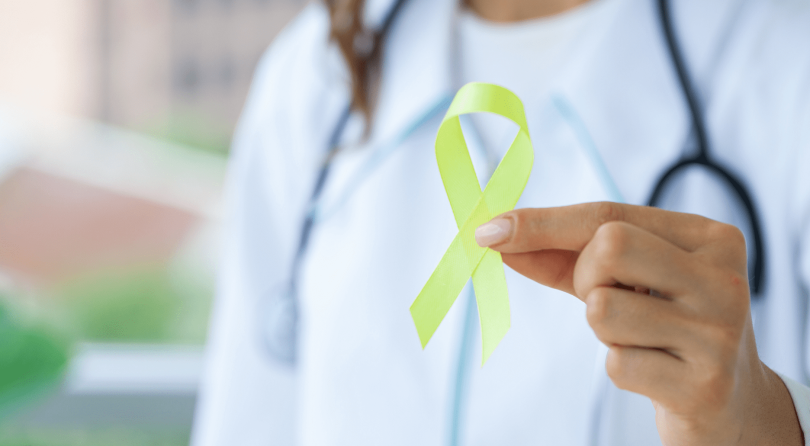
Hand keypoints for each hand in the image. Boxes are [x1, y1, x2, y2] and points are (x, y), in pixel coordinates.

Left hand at [475, 202, 802, 444]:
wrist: (730, 402)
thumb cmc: (667, 326)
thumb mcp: (627, 280)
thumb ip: (564, 255)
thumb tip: (498, 237)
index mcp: (710, 238)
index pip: (609, 215)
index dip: (543, 222)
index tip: (491, 231)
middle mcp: (724, 278)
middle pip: (608, 247)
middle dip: (585, 276)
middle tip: (608, 298)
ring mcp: (718, 332)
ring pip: (603, 308)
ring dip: (603, 327)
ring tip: (642, 336)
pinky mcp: (703, 384)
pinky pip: (616, 363)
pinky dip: (623, 366)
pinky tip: (656, 370)